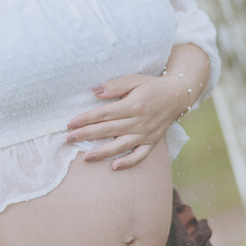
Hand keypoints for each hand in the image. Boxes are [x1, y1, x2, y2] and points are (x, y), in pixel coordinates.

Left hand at [64, 73, 190, 169]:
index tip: (70, 124)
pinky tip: (114, 167)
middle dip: (86, 135)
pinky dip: (128, 162)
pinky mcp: (152, 142)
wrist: (177, 96)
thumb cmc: (151, 86)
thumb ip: (114, 86)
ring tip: (86, 158)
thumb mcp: (134, 79)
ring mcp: (146, 134)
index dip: (86, 119)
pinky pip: (140, 156)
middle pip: (108, 130)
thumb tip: (95, 92)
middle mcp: (139, 122)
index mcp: (133, 105)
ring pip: (121, 146)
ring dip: (103, 153)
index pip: (104, 114)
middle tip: (69, 139)